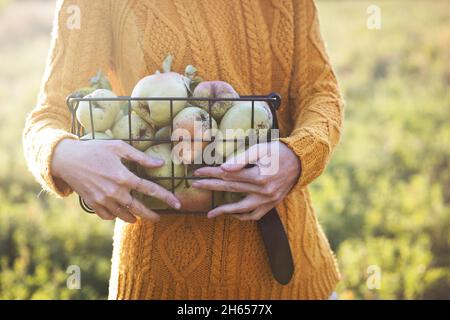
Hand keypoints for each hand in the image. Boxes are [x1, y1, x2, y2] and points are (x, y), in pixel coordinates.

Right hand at [52, 139, 180, 222]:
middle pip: (139, 209)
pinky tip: (120, 213)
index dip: (166, 197)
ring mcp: (103, 200)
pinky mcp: (93, 204)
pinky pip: (108, 216)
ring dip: (134, 217)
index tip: (177, 204)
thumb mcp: (118, 147)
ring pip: (124, 215)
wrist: (66, 159)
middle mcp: (115, 192)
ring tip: (140, 217)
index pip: (150, 190)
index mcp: (124, 177)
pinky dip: (116, 216)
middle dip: (151, 216)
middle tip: (159, 218)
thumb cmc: (94, 149)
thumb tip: (160, 163)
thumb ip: (140, 156)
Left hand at [192, 141, 300, 220]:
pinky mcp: (272, 204)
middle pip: (231, 189)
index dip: (211, 173)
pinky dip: (243, 216)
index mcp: (259, 176)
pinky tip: (232, 214)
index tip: (197, 172)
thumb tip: (224, 168)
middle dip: (211, 187)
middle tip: (195, 186)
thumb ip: (242, 158)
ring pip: (242, 209)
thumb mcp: (261, 149)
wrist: (301, 161)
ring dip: (224, 211)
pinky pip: (255, 215)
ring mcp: (268, 200)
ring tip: (210, 213)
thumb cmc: (279, 151)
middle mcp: (263, 191)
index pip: (229, 175)